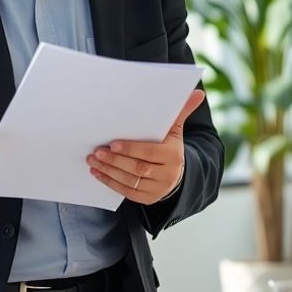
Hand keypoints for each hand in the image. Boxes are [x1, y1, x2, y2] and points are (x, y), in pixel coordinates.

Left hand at [88, 89, 204, 204]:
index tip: (112, 144)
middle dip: (115, 160)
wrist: (175, 172)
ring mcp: (158, 189)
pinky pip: (127, 192)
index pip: (149, 152)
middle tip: (97, 152)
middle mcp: (168, 174)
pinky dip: (110, 182)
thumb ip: (181, 111)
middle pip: (138, 168)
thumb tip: (198, 92)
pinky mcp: (148, 198)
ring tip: (93, 160)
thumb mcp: (175, 130)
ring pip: (130, 181)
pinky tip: (98, 173)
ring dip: (109, 171)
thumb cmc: (169, 146)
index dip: (130, 149)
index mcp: (173, 155)